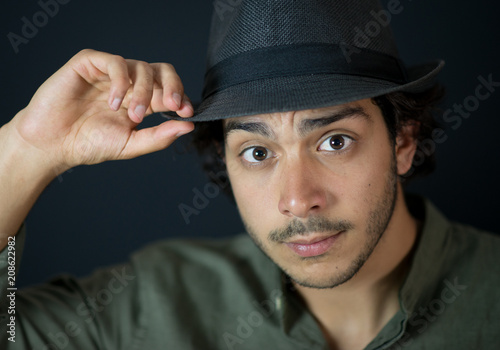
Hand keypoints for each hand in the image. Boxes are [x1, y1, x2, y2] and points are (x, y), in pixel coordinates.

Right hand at [7, 49, 194, 174]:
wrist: (52, 144)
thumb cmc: (89, 145)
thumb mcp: (130, 145)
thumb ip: (159, 137)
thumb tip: (189, 126)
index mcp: (141, 102)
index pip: (169, 91)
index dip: (181, 98)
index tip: (187, 113)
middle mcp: (128, 84)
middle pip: (162, 71)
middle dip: (173, 86)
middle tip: (172, 104)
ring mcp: (110, 73)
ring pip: (141, 67)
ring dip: (142, 91)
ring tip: (131, 115)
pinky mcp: (89, 64)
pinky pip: (116, 62)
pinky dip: (121, 81)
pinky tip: (114, 102)